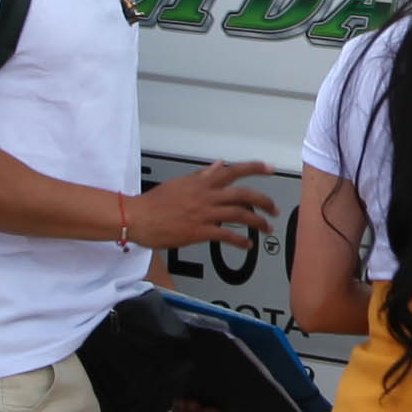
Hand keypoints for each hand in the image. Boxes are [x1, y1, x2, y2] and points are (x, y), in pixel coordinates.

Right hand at [125, 161, 278, 254]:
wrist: (137, 218)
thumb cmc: (154, 202)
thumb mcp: (180, 183)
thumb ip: (202, 176)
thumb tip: (219, 166)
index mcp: (202, 182)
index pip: (233, 170)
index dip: (254, 168)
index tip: (270, 168)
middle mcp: (206, 195)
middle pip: (244, 194)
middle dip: (264, 201)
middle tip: (274, 208)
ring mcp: (204, 214)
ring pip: (240, 215)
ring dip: (258, 222)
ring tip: (267, 228)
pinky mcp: (199, 232)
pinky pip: (226, 236)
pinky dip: (240, 241)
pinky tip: (246, 245)